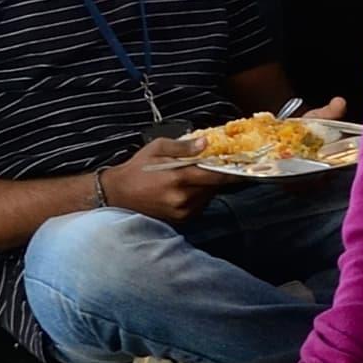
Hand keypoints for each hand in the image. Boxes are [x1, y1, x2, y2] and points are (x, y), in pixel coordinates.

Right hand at [97, 137, 220, 221]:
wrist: (118, 194)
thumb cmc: (136, 169)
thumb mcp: (157, 149)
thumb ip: (183, 147)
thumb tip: (204, 143)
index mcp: (179, 178)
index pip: (214, 177)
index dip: (231, 173)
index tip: (244, 169)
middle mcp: (182, 198)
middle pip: (213, 187)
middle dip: (216, 176)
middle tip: (214, 165)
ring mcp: (182, 211)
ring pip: (207, 197)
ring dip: (206, 186)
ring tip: (191, 176)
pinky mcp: (180, 219)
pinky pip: (199, 206)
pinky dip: (199, 196)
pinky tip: (185, 188)